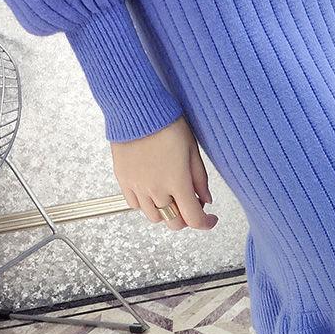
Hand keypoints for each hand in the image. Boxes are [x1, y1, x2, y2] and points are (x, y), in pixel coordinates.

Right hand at [111, 116, 218, 231]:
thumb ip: (200, 179)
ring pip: (153, 217)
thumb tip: (206, 199)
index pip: (194, 218)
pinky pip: (134, 205)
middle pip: (173, 223)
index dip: (206, 223)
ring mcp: (137, 186)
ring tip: (172, 197)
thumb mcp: (192, 150)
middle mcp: (156, 189)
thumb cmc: (167, 125)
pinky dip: (146, 205)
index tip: (211, 219)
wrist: (137, 110)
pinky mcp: (123, 180)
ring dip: (166, 213)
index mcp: (177, 182)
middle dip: (186, 219)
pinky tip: (153, 193)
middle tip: (192, 206)